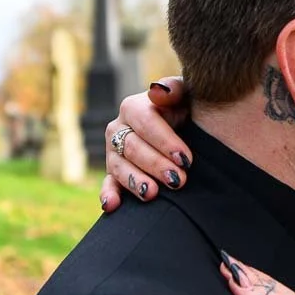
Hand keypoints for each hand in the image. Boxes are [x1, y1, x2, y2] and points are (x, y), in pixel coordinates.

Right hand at [100, 77, 193, 210]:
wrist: (184, 127)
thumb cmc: (186, 109)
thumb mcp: (186, 94)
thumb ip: (173, 89)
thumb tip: (157, 92)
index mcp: (134, 107)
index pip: (146, 122)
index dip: (165, 141)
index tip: (185, 158)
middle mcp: (119, 129)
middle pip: (133, 147)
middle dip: (156, 165)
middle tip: (178, 180)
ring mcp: (114, 153)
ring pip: (119, 167)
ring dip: (135, 181)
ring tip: (152, 193)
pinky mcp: (114, 173)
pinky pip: (108, 184)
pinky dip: (108, 195)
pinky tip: (111, 206)